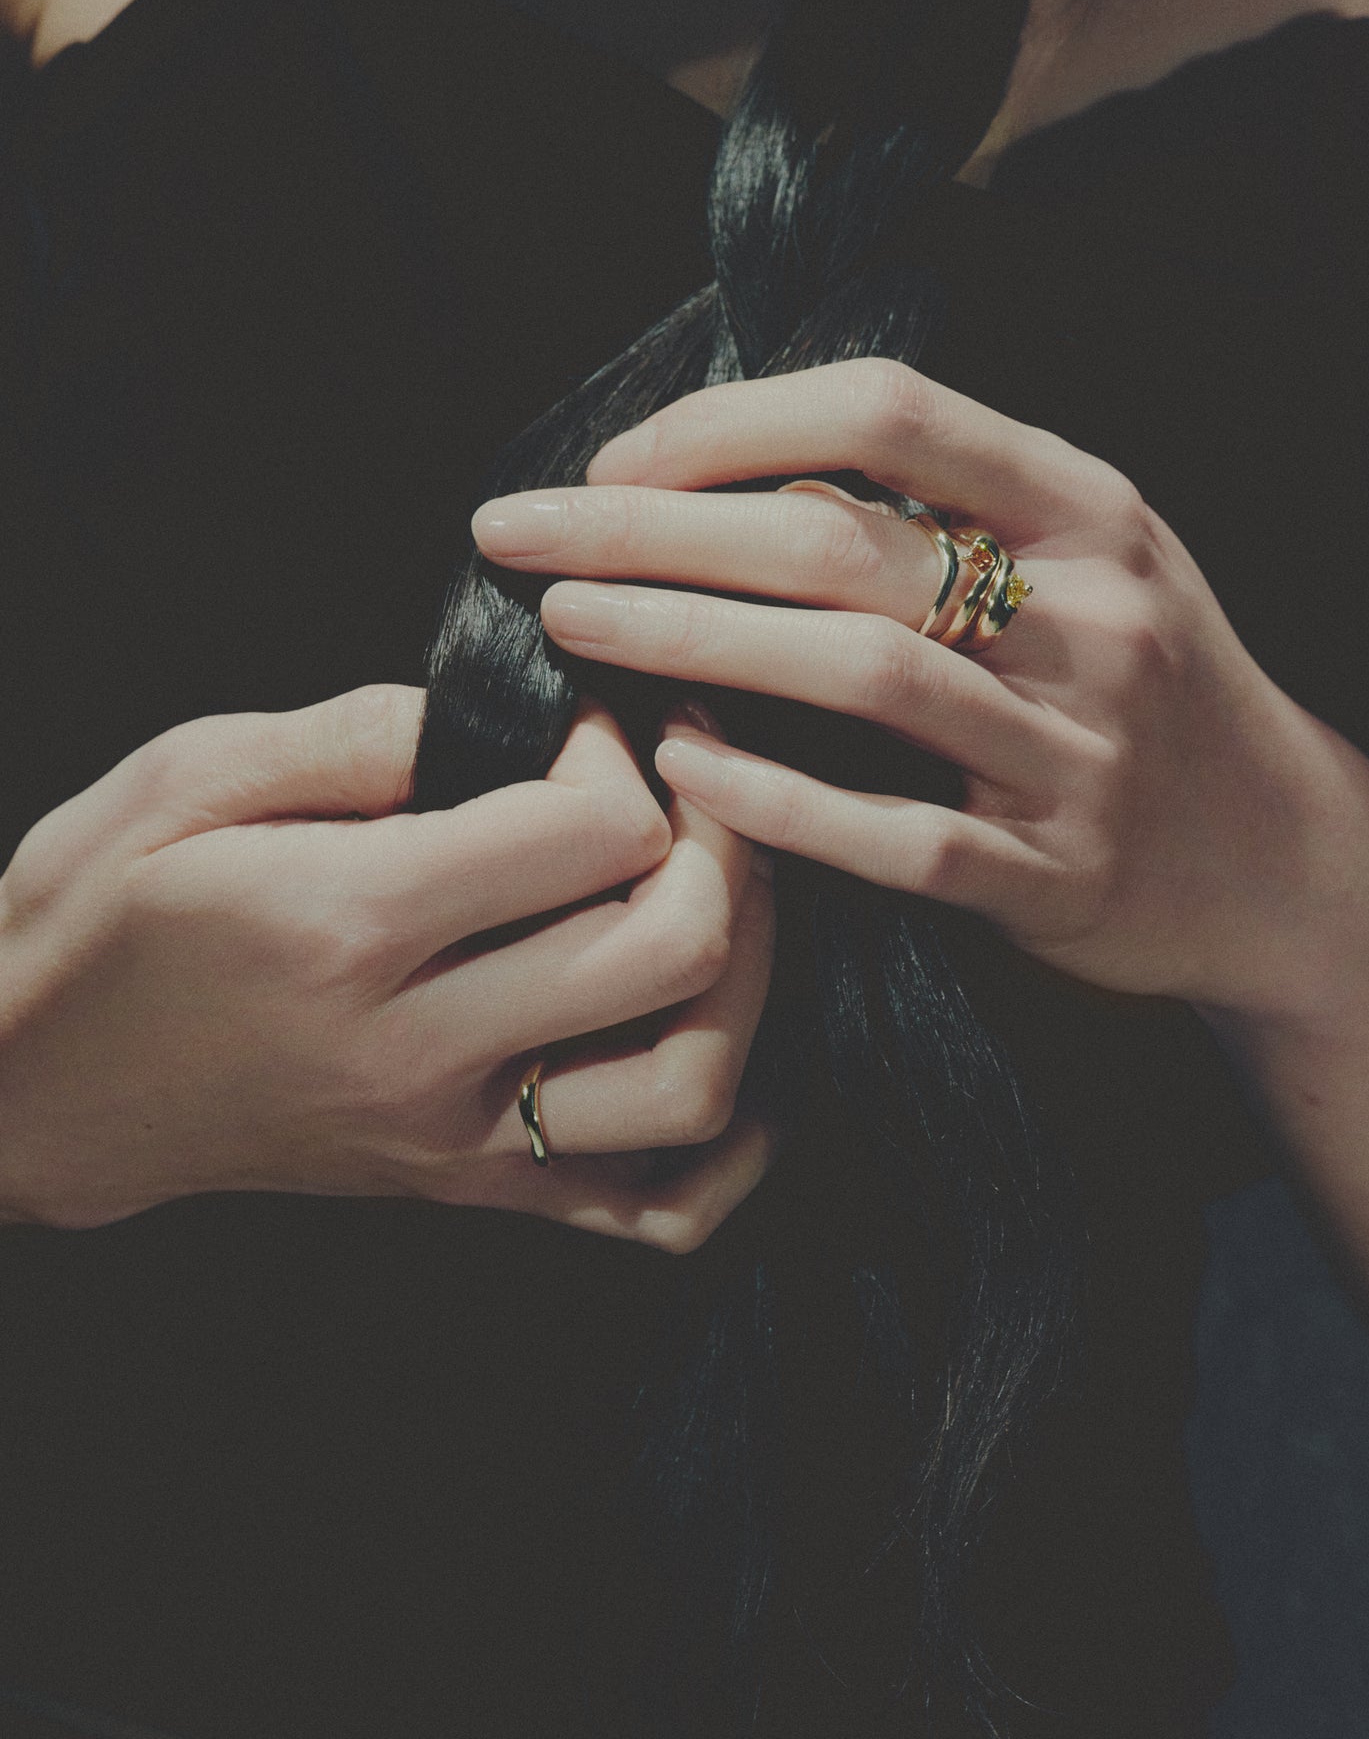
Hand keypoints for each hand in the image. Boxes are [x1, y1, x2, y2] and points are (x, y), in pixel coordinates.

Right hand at [0, 688, 773, 1248]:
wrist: (37, 1088)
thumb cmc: (104, 915)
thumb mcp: (193, 775)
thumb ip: (366, 730)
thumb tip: (519, 706)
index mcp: (351, 922)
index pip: (594, 834)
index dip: (628, 755)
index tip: (595, 724)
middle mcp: (419, 1048)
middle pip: (674, 949)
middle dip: (723, 840)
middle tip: (687, 787)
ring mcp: (452, 1139)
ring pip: (689, 1083)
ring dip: (750, 974)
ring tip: (717, 892)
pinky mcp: (465, 1191)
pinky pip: (647, 1210)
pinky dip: (723, 1145)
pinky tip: (727, 1052)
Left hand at [474, 358, 1357, 1019]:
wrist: (1279, 858)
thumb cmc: (1140, 687)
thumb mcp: (1086, 559)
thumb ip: (948, 509)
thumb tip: (736, 467)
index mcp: (1087, 506)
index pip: (887, 412)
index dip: (730, 424)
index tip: (612, 461)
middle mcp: (1094, 613)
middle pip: (841, 541)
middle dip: (655, 529)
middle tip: (518, 532)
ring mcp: (1079, 751)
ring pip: (863, 676)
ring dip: (693, 640)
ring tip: (569, 625)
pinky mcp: (1057, 878)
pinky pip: (897, 837)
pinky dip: (777, 800)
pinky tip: (678, 767)